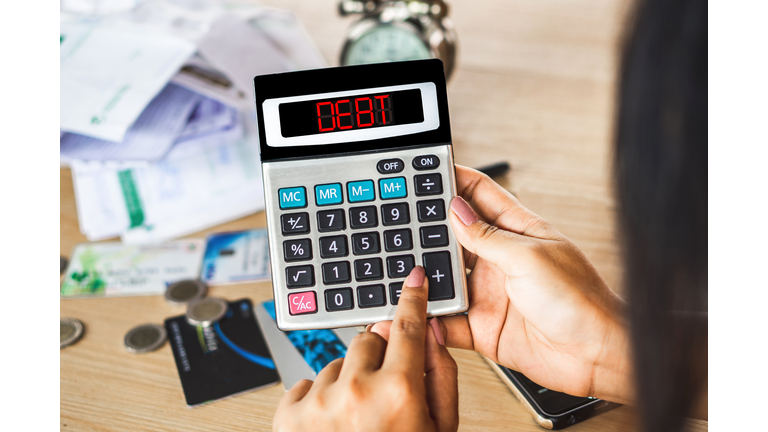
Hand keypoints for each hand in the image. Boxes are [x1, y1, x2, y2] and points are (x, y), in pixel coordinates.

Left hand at [273, 266, 458, 431]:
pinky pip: (306, 382)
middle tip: (386, 391)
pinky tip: (333, 427)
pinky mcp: (288, 415)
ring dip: (349, 381)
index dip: (412, 298)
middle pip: (369, 338)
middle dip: (380, 356)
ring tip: (357, 421)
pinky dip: (319, 399)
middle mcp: (355, 391)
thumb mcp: (440, 429)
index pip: (407, 325)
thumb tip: (430, 333)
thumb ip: (440, 376)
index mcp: (399, 394)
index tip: (413, 279)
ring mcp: (318, 403)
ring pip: (337, 363)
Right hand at [373, 165, 632, 403]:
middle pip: (454, 236)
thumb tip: (456, 209)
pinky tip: (417, 313)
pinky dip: (429, 319)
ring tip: (402, 268)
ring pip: (443, 278)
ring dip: (425, 275)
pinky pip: (446, 321)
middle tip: (398, 220)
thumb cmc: (581, 301)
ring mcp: (489, 293)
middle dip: (427, 227)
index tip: (424, 171)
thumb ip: (487, 236)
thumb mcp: (529, 257)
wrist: (596, 357)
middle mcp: (500, 260)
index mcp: (517, 232)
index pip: (480, 195)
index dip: (453, 180)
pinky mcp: (481, 328)